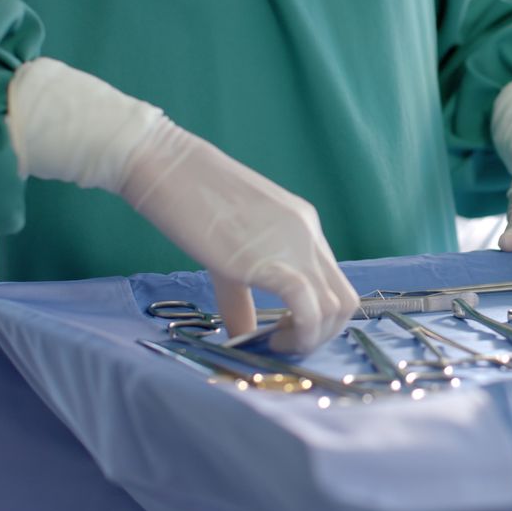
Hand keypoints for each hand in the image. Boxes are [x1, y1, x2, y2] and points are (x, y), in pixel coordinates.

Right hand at [7, 58, 357, 351]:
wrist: (166, 165)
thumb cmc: (189, 200)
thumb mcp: (228, 250)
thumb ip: (241, 295)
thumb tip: (243, 336)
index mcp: (305, 229)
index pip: (335, 284)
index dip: (320, 319)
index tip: (286, 332)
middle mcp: (310, 236)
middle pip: (345, 301)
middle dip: (323, 335)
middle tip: (285, 345)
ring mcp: (295, 246)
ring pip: (335, 308)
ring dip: (311, 339)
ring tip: (276, 344)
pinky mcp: (270, 260)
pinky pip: (307, 307)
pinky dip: (297, 334)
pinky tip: (268, 341)